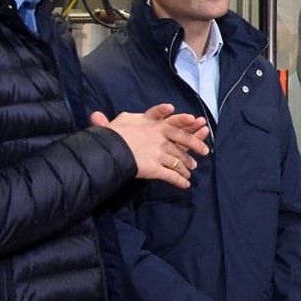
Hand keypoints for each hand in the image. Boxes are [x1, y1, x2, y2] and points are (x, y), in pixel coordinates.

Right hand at [92, 104, 210, 186]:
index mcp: (151, 123)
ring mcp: (159, 153)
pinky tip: (185, 184)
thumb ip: (109, 121)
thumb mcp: (113, 124)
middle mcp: (159, 136)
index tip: (193, 118)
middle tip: (205, 151)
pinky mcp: (155, 168)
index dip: (182, 119)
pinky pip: (171, 175)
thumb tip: (95, 116)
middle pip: (182, 140)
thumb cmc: (111, 136)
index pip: (170, 119)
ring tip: (191, 169)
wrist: (108, 151)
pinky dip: (180, 180)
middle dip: (195, 145)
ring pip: (178, 159)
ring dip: (187, 165)